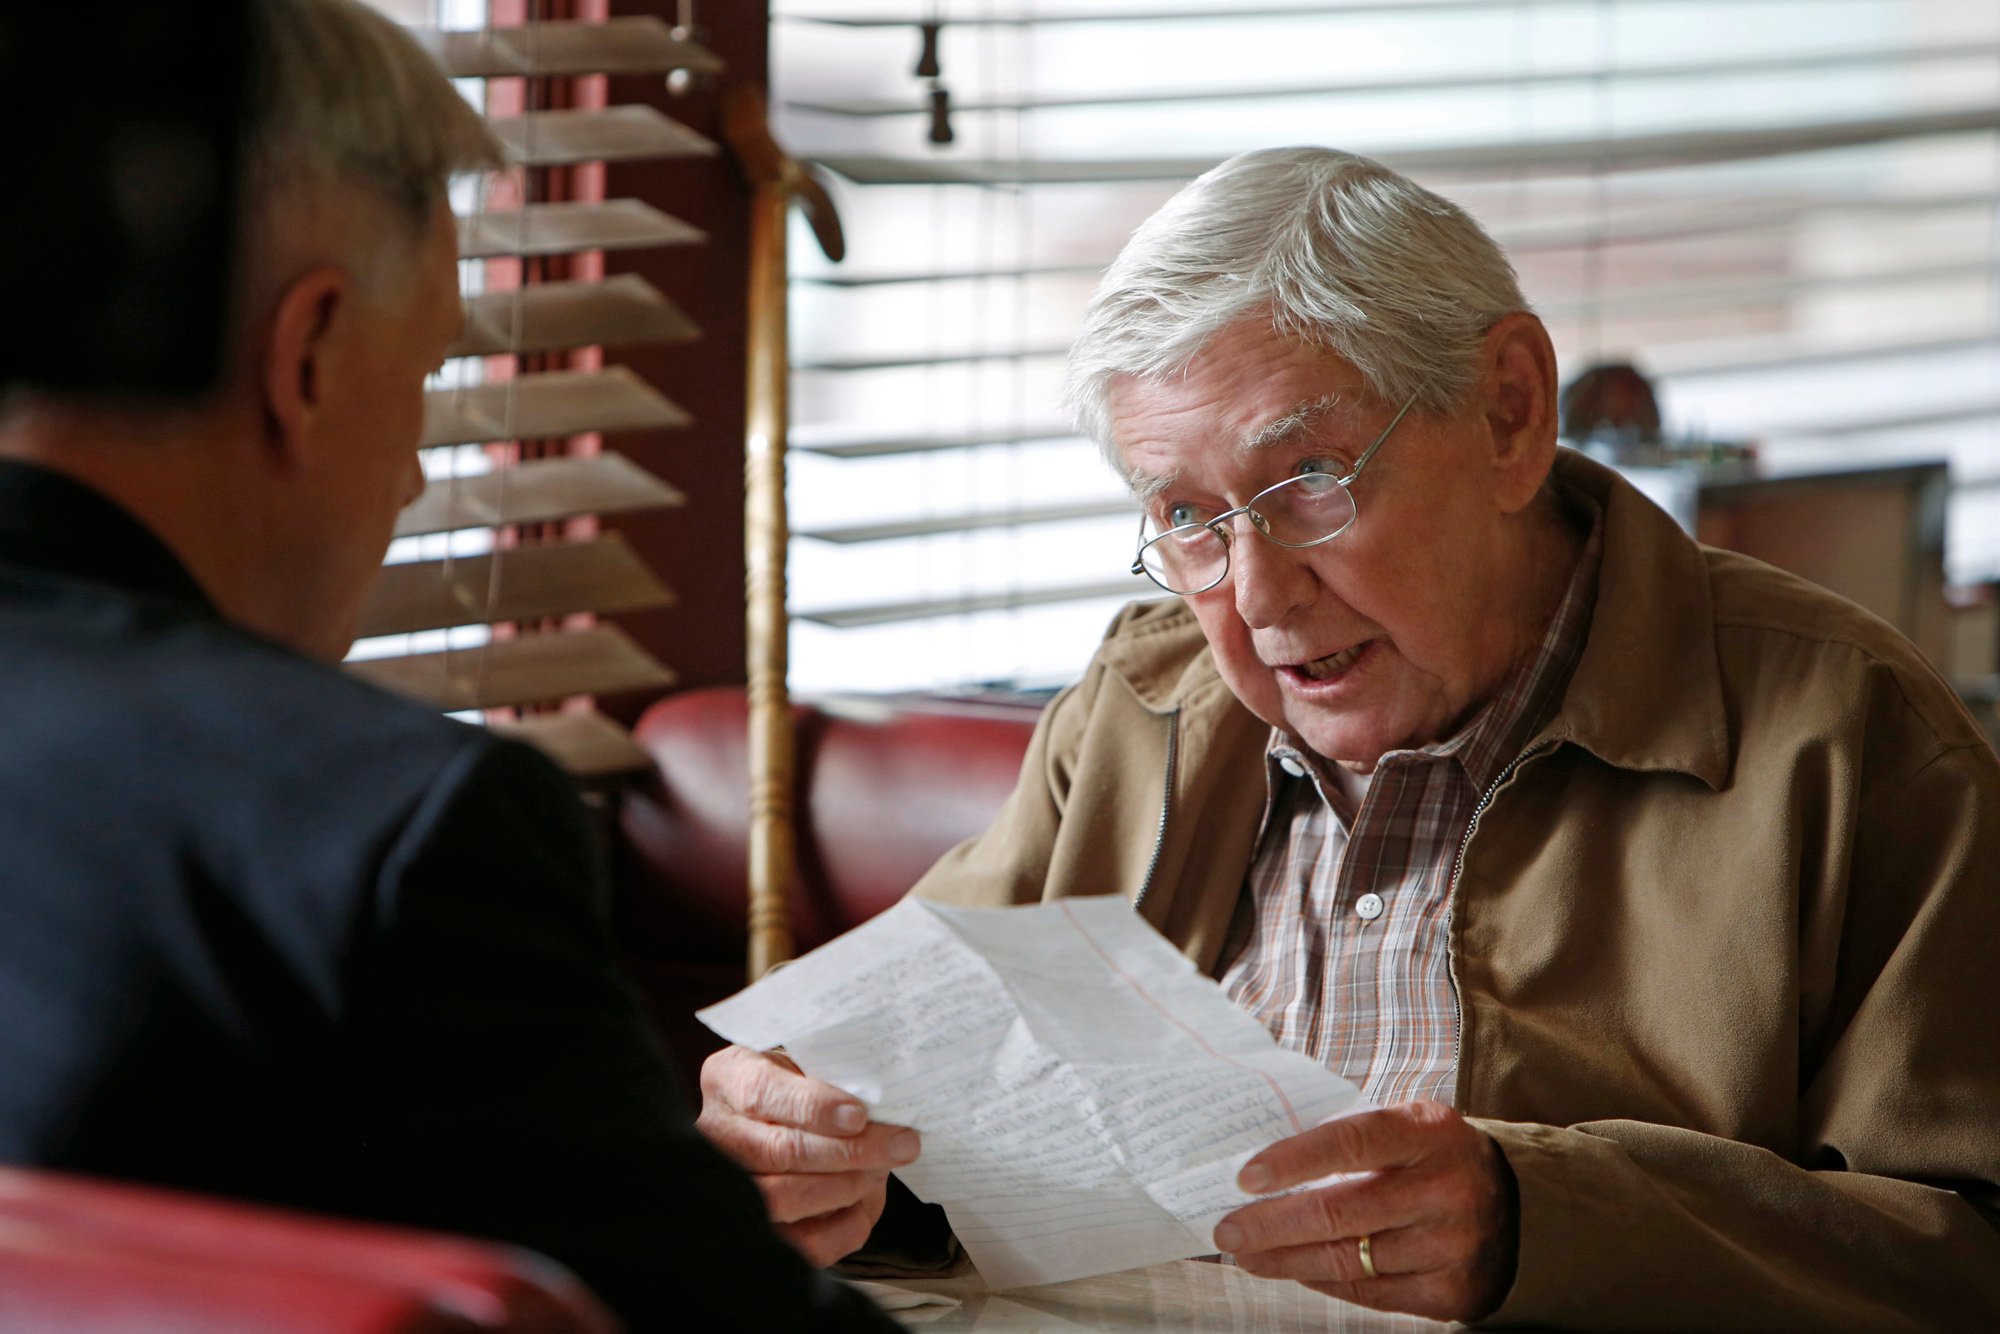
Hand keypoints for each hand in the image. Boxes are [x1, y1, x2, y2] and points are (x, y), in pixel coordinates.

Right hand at [696, 1044, 920, 1266]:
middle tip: (899, 1146)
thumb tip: (883, 1112)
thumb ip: (838, 1081)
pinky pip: (797, 1244)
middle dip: (848, 1151)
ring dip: (844, 1186)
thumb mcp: (818, 1069)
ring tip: (879, 1171)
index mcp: (729, 1077)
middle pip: (778, 1149)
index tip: (859, 1116)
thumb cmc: (812, 1095)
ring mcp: (726, 1186)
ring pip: (782, 1198)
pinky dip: (841, 1229)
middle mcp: (714, 1132)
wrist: (802, 1127)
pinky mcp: (752, 1232)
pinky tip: (861, 1206)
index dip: (812, 1107)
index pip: (760, 1091)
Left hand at [1211, 1100, 1518, 1321]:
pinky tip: (1295, 1270)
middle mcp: (1445, 1189)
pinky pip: (1370, 1293)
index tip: (1245, 1178)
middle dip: (1271, 1225)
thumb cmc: (1434, 1158)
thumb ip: (1349, 1138)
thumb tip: (1264, 1169)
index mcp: (1429, 1132)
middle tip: (1227, 1231)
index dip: (1292, 1160)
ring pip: (1347, 1260)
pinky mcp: (1451, 1292)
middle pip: (1340, 1212)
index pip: (1350, 1141)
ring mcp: (1451, 1245)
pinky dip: (1324, 1282)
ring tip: (1249, 1255)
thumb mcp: (1406, 1127)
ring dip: (1287, 1260)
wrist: (1517, 1206)